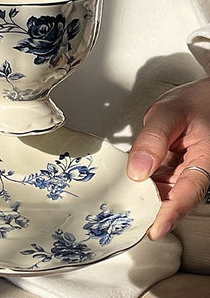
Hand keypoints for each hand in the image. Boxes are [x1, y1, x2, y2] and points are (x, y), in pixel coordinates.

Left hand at [127, 77, 209, 239]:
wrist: (203, 95)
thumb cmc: (195, 101)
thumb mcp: (168, 113)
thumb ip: (152, 139)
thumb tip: (137, 170)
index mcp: (204, 158)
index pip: (189, 193)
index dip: (170, 213)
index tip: (154, 229)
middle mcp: (197, 168)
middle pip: (176, 197)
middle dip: (153, 210)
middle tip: (128, 220)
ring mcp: (186, 168)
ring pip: (166, 190)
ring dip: (147, 196)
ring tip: (124, 203)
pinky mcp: (176, 165)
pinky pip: (161, 179)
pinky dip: (146, 182)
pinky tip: (130, 183)